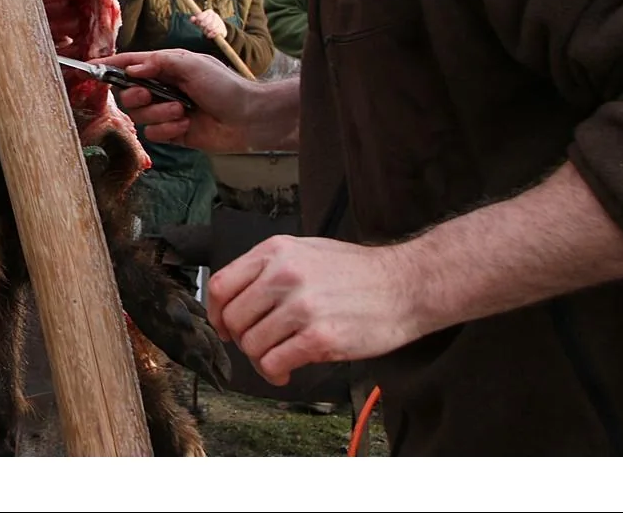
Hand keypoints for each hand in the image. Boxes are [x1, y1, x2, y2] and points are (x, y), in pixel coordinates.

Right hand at [89, 49, 256, 151]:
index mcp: (166, 67)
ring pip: (140, 116)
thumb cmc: (224, 86)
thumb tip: (130, 69)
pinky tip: (186, 125)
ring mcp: (166, 112)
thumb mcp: (191, 65)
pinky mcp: (173, 133)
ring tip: (182, 111)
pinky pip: (154, 134)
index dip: (109, 66)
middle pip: (128, 94)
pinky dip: (168, 130)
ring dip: (159, 114)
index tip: (89, 68)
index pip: (130, 64)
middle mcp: (162, 89)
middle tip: (149, 94)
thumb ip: (158, 63)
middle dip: (136, 95)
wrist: (249, 118)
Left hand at [191, 8, 226, 40]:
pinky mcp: (223, 29)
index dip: (198, 22)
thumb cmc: (207, 24)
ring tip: (206, 32)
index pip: (200, 17)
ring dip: (206, 31)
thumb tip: (192, 19)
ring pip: (210, 28)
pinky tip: (209, 35)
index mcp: (209, 12)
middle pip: (205, 23)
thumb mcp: (200, 21)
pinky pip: (215, 32)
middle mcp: (215, 15)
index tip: (199, 24)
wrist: (218, 29)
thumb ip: (194, 20)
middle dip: (202, 27)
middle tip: (203, 29)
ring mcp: (220, 22)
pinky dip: (211, 35)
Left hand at [206, 236, 425, 385]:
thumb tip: (235, 298)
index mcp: (275, 251)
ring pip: (252, 344)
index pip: (220, 285)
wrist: (406, 284)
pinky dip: (275, 372)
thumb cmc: (357, 271)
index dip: (216, 313)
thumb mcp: (306, 250)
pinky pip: (275, 362)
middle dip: (242, 339)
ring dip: (260, 359)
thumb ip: (268, 269)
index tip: (225, 327)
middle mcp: (283, 275)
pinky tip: (286, 370)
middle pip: (233, 319)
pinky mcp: (320, 337)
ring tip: (278, 358)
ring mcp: (302, 306)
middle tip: (260, 346)